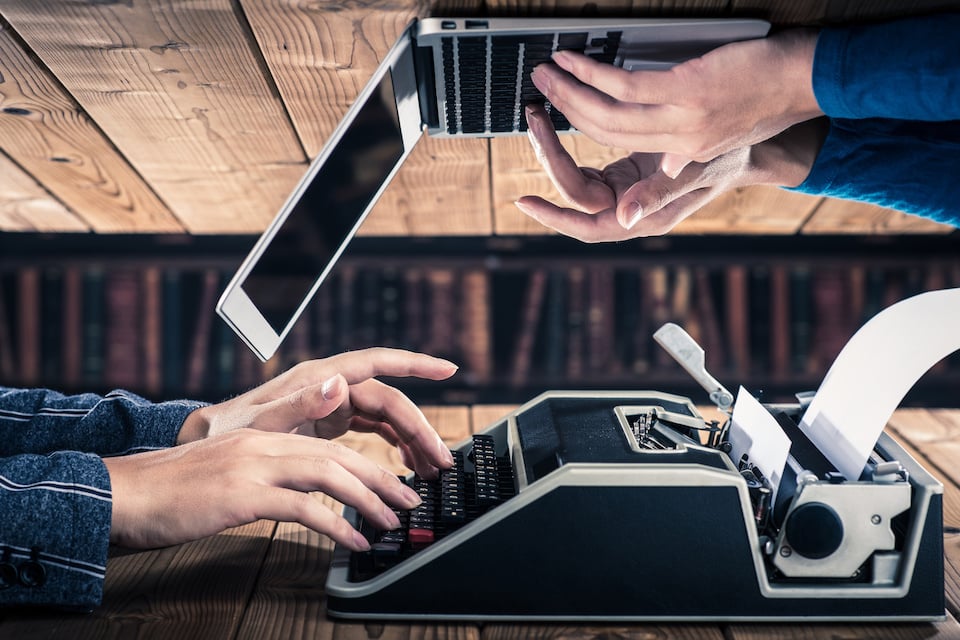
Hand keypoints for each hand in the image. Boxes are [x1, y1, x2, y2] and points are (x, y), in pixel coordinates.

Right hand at [104, 429, 422, 549]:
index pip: (330, 443)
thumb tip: (305, 488)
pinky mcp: (242, 494)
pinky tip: (352, 541)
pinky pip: (302, 507)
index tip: (393, 483)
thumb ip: (268, 469)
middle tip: (408, 501)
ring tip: (390, 522)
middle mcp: (264, 443)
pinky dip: (335, 525)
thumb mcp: (228, 468)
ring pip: (329, 474)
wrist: (124, 493)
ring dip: (368, 500)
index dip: (368, 463)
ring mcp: (253, 465)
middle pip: (339, 455)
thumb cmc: (173, 488)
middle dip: (381, 479)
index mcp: (263, 434)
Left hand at [177, 348, 458, 478]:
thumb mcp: (259, 423)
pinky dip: (393, 445)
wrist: (208, 443)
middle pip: (391, 401)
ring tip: (429, 470)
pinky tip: (405, 464)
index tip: (447, 369)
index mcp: (319, 378)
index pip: (378, 363)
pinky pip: (374, 429)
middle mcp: (332, 386)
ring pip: (386, 417)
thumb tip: (338, 384)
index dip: (415, 365)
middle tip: (441, 460)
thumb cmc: (228, 432)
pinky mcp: (331, 421)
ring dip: (411, 441)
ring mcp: (333, 403)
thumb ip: (297, 404)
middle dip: (421, 429)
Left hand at [516, 105, 827, 240]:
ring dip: (554, 148)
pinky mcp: (623, 172)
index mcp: (643, 215)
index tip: (525, 201)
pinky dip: (569, 143)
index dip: (555, 217)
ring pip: (576, 177)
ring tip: (540, 116)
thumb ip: (658, 195)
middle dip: (551, 157)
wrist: (745, 151)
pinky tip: (556, 120)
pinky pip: (586, 163)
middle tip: (536, 120)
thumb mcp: (693, 172)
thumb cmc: (726, 164)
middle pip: (576, 191)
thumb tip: (623, 218)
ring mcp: (623, 189)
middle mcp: (628, 206)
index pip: (589, 223)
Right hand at [529, 29, 821, 175]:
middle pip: (604, 133)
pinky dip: (593, 73)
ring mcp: (680, 119)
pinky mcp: (685, 92)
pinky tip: (575, 61)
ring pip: (607, 113)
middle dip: (565, 109)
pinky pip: (625, 86)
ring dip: (570, 91)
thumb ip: (687, 151)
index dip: (583, 133)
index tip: (557, 122)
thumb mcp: (727, 137)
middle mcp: (676, 144)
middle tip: (539, 87)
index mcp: (681, 155)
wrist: (804, 82)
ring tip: (546, 73)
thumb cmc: (768, 98)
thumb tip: (661, 165)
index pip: (620, 149)